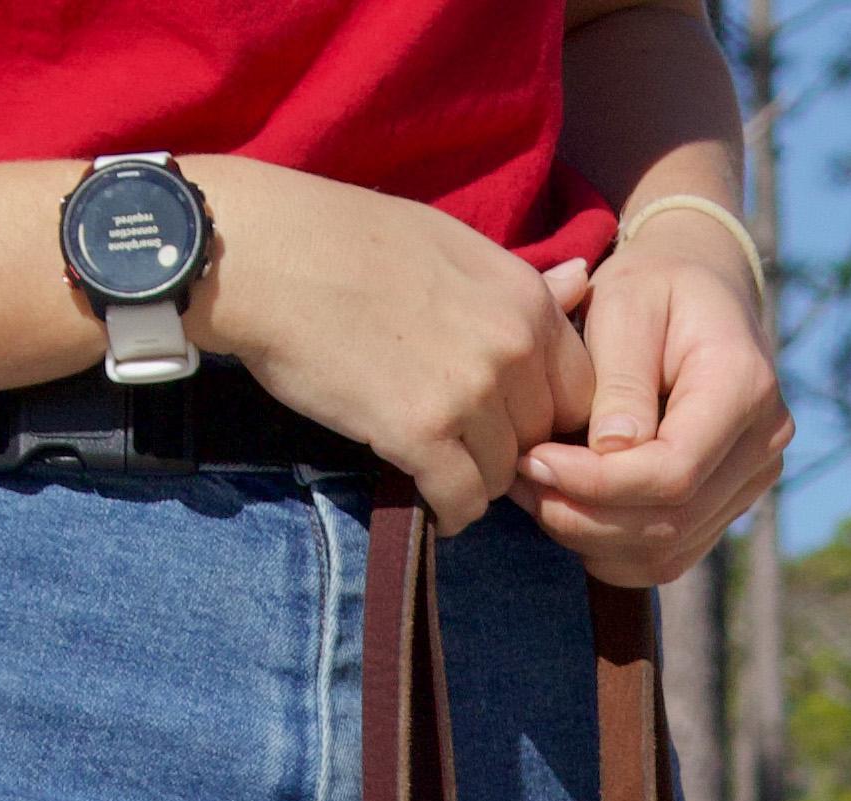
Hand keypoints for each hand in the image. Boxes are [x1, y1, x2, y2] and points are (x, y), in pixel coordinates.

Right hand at [187, 157, 597, 533]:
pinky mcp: (421, 434)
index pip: (579, 392)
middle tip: (462, 444)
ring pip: (502, 476)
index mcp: (527, 299)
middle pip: (541, 440)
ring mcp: (470, 392)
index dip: (545, 416)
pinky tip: (426, 497)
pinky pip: (462, 503)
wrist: (268, 253)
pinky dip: (447, 511)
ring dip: (472, 479)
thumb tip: (581, 283)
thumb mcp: (451, 244)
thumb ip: (519, 284)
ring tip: (433, 459)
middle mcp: (512, 345)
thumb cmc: (350, 239)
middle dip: (507, 449)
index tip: (508, 420)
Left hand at [521, 219, 789, 589]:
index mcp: (744, 387)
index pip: (674, 471)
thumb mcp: (626, 304)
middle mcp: (763, 445)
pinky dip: (609, 547)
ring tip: (535, 493)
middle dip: (583, 514)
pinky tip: (569, 509)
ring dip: (589, 536)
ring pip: (665, 551)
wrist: (698, 290)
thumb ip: (620, 380)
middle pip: (669, 522)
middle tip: (519, 482)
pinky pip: (666, 557)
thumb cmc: (653, 286)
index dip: (598, 482)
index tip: (533, 459)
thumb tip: (610, 453)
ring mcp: (751, 483)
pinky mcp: (727, 507)